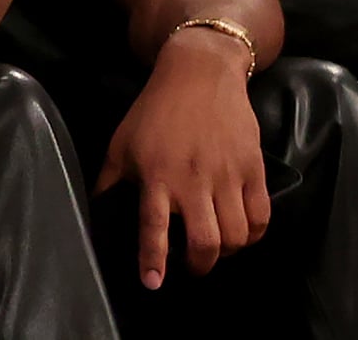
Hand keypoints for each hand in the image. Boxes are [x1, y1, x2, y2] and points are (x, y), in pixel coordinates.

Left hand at [94, 30, 268, 289]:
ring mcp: (227, 175)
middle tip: (194, 266)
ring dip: (228, 252)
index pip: (153, 226)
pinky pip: (262, 217)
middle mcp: (193, 179)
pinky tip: (243, 234)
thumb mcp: (122, 142)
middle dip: (201, 264)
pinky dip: (255, 235)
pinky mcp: (254, 169)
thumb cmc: (155, 110)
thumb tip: (96, 208)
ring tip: (217, 249)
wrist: (199, 74)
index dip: (154, 259)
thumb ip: (110, 179)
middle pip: (205, 241)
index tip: (153, 283)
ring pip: (237, 235)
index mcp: (156, 174)